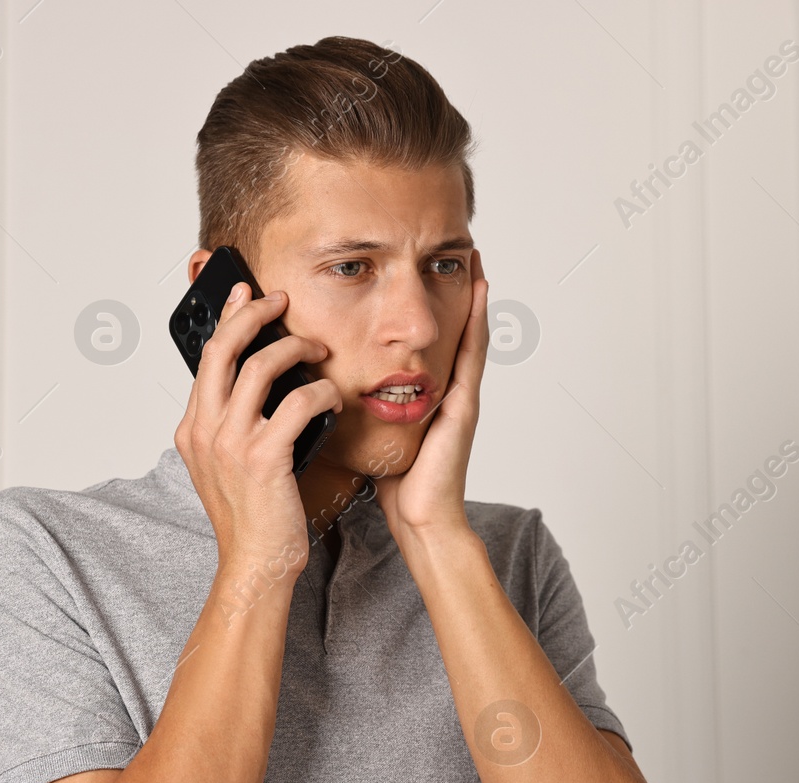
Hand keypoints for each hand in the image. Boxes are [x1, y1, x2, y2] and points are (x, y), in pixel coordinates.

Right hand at [175, 283, 340, 575]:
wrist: (255, 564)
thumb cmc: (252, 518)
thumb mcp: (229, 465)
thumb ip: (234, 426)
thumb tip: (259, 385)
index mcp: (193, 430)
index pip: (207, 358)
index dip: (227, 320)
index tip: (246, 294)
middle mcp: (203, 431)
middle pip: (222, 349)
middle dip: (253, 314)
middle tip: (280, 300)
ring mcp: (229, 443)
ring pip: (259, 367)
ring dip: (294, 349)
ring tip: (317, 349)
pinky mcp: (262, 458)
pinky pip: (298, 403)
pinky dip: (321, 392)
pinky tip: (334, 396)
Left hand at [375, 249, 488, 545]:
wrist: (420, 518)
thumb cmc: (394, 482)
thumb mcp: (369, 432)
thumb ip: (356, 405)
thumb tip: (320, 382)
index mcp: (424, 395)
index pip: (426, 341)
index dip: (427, 306)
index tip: (422, 269)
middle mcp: (446, 390)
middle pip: (451, 329)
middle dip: (453, 291)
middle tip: (456, 247)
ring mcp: (460, 395)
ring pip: (467, 332)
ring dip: (473, 294)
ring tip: (472, 254)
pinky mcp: (464, 404)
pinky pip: (472, 354)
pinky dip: (477, 321)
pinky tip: (479, 290)